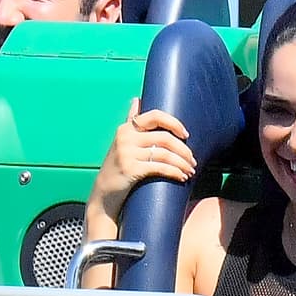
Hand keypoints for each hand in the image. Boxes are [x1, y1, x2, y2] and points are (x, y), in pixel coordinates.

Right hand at [87, 98, 196, 221]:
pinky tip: (182, 177)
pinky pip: (160, 167)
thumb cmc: (117, 168)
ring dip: (182, 163)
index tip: (185, 135)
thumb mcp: (121, 142)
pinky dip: (175, 172)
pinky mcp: (130, 169)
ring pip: (165, 154)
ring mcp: (127, 153)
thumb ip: (130, 121)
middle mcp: (125, 138)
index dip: (174, 123)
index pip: (155, 116)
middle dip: (183, 150)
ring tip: (190, 171)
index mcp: (126, 128)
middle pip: (165, 138)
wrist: (104, 196)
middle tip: (192, 161)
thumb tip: (136, 99)